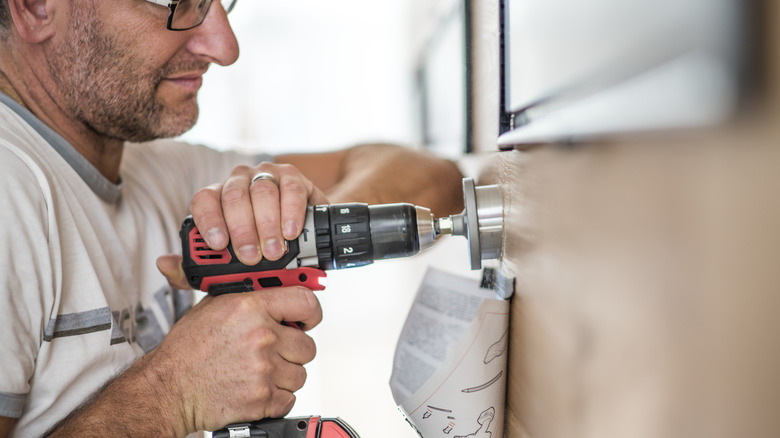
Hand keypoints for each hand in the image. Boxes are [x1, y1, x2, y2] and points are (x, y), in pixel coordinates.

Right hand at [144, 286, 321, 433]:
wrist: (168, 389)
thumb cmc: (186, 350)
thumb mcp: (210, 306)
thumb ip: (244, 294)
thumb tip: (266, 282)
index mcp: (250, 307)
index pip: (305, 301)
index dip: (311, 312)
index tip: (308, 319)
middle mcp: (261, 336)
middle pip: (307, 344)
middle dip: (293, 350)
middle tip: (275, 351)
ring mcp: (263, 368)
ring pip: (300, 374)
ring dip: (284, 375)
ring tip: (260, 371)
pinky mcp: (262, 398)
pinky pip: (290, 398)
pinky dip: (277, 398)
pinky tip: (257, 388)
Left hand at [189, 163, 328, 264]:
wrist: (298, 241)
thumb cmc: (256, 250)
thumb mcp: (225, 264)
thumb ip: (192, 269)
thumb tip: (164, 264)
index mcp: (216, 198)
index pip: (204, 200)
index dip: (209, 220)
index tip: (218, 244)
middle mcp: (238, 182)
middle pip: (233, 197)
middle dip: (242, 229)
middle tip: (251, 257)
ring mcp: (265, 176)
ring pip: (261, 192)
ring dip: (268, 224)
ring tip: (273, 251)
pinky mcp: (292, 177)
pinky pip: (290, 188)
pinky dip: (291, 211)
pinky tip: (290, 231)